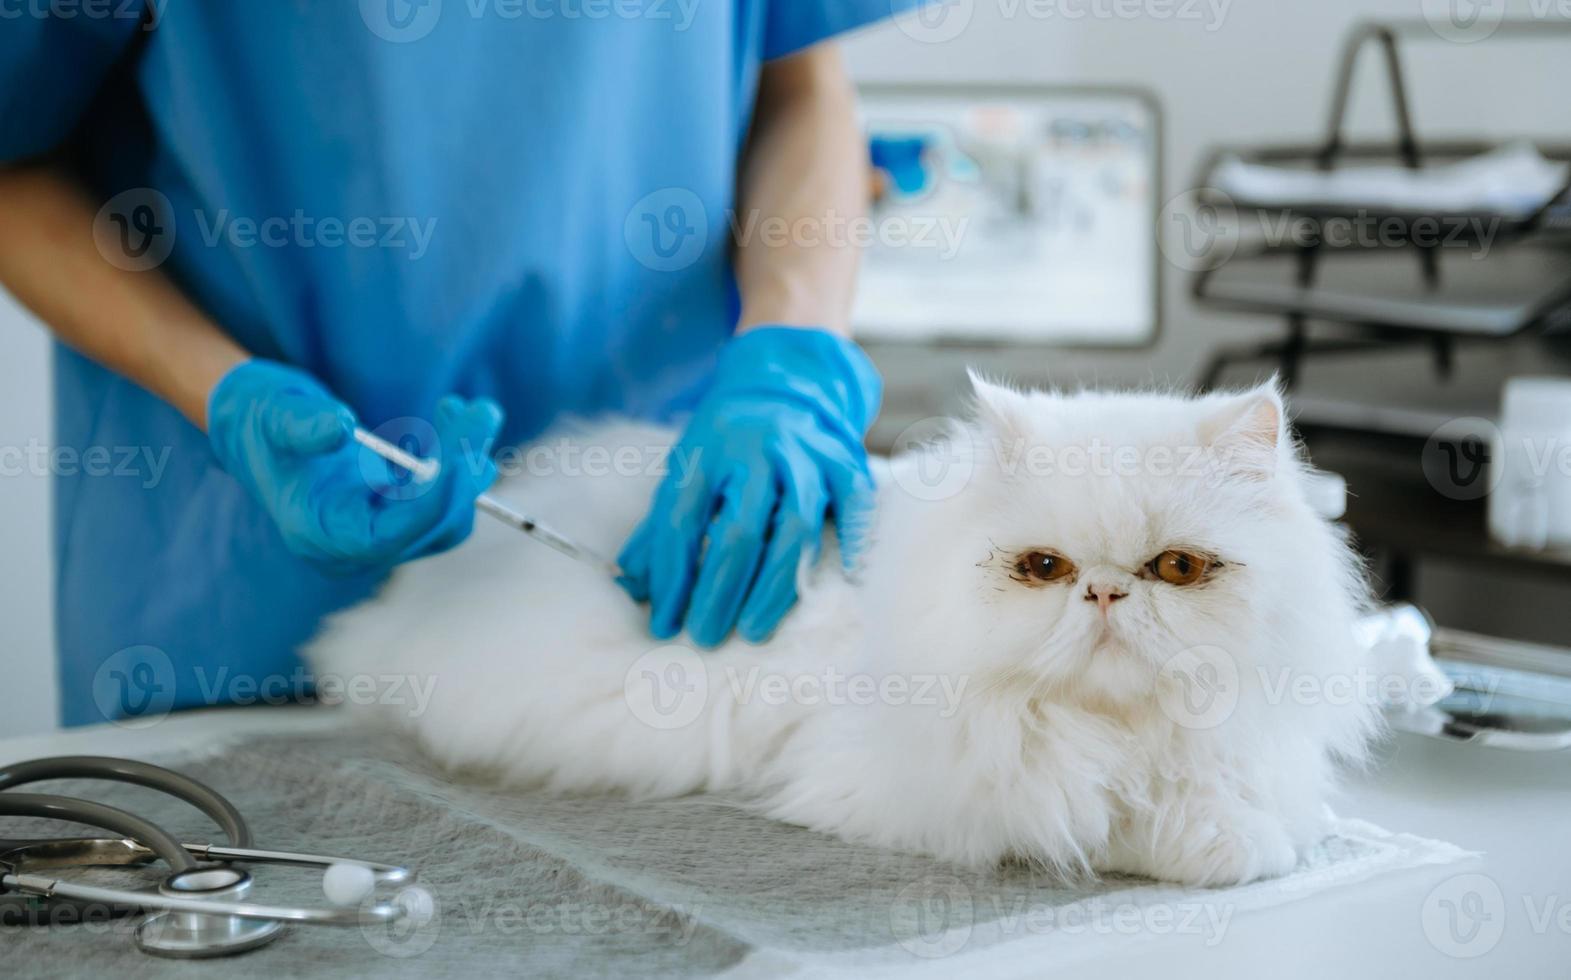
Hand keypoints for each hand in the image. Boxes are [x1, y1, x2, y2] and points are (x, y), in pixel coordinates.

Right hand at [207, 359, 502, 574]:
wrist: (255, 423)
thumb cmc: (260, 418)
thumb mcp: (275, 413)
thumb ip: (303, 425)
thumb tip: (339, 427)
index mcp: (320, 537)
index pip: (394, 534)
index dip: (435, 496)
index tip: (464, 450)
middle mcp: (352, 548)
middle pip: (432, 526)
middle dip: (463, 470)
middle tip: (483, 410)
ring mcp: (376, 535)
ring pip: (447, 515)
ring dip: (467, 463)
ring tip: (471, 408)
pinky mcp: (393, 515)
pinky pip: (441, 499)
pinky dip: (456, 460)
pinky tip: (452, 413)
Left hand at [617, 327, 880, 646]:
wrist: (785, 382)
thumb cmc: (726, 443)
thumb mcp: (684, 470)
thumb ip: (659, 529)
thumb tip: (630, 588)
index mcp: (706, 450)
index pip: (682, 521)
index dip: (672, 578)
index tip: (664, 624)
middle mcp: (755, 448)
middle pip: (739, 530)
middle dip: (721, 591)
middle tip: (707, 636)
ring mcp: (804, 453)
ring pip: (794, 526)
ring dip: (774, 585)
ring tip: (754, 628)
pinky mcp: (844, 458)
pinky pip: (853, 503)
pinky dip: (850, 540)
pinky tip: (842, 580)